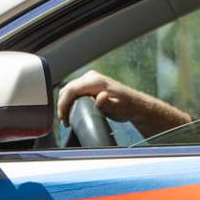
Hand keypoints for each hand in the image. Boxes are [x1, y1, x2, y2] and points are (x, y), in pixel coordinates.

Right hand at [56, 70, 189, 137]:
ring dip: (65, 103)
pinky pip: (74, 91)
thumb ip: (107, 103)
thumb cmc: (128, 107)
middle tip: (64, 122)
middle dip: (62, 105)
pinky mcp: (89, 85)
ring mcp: (90, 80)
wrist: (136, 105)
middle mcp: (91, 77)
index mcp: (96, 81)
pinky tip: (71, 111)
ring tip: (67, 119)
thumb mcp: (118, 107)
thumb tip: (100, 96)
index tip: (63, 118)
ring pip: (69, 90)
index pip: (70, 90)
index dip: (63, 104)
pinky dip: (70, 101)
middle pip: (67, 89)